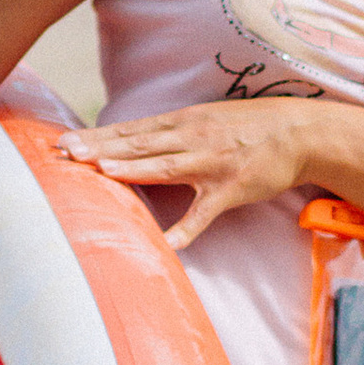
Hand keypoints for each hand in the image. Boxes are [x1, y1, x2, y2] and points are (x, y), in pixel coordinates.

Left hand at [64, 98, 320, 252]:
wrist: (299, 133)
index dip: (97, 135)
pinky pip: (202, 214)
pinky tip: (164, 245)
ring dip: (131, 168)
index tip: (64, 141)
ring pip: (163, 166)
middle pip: (138, 144)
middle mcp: (191, 138)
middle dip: (100, 148)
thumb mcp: (206, 120)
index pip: (131, 130)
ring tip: (99, 172)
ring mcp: (210, 164)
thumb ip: (171, 132)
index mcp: (182, 122)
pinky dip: (183, 230)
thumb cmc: (250, 127)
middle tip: (65, 152)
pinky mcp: (229, 189)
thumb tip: (134, 142)